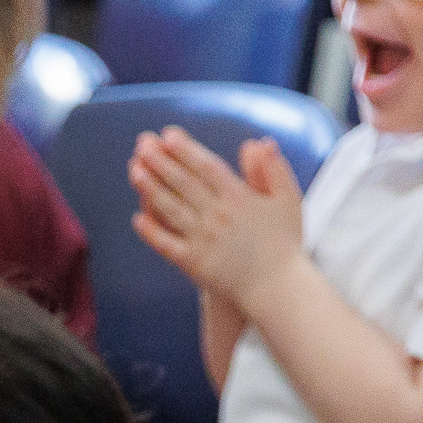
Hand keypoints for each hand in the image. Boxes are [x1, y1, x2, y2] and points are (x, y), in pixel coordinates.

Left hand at [131, 130, 305, 312]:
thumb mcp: (288, 200)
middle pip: (184, 183)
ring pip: (171, 209)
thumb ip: (273, 169)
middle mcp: (218, 216)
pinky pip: (167, 245)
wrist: (278, 288)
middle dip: (161, 161)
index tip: (168, 134)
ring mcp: (204, 240)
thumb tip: (257, 142)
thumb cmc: (284, 242)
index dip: (186, 149)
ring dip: (150, 189)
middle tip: (142, 143)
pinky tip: (136, 218)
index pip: (207, 167)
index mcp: (240, 198)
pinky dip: (152, 232)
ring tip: (134, 170)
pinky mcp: (194, 264)